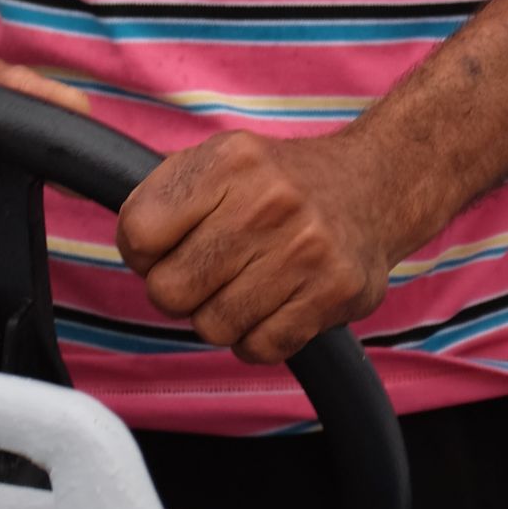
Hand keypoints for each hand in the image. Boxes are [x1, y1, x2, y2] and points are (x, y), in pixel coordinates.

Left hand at [116, 129, 397, 364]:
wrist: (376, 186)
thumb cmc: (278, 183)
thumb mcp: (221, 160)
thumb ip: (164, 197)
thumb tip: (131, 250)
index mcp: (230, 161)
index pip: (138, 234)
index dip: (142, 253)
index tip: (168, 248)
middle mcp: (269, 201)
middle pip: (168, 291)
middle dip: (179, 291)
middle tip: (208, 272)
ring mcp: (306, 248)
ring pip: (212, 326)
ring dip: (220, 316)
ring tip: (247, 284)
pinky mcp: (334, 292)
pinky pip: (259, 348)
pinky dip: (257, 337)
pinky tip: (275, 304)